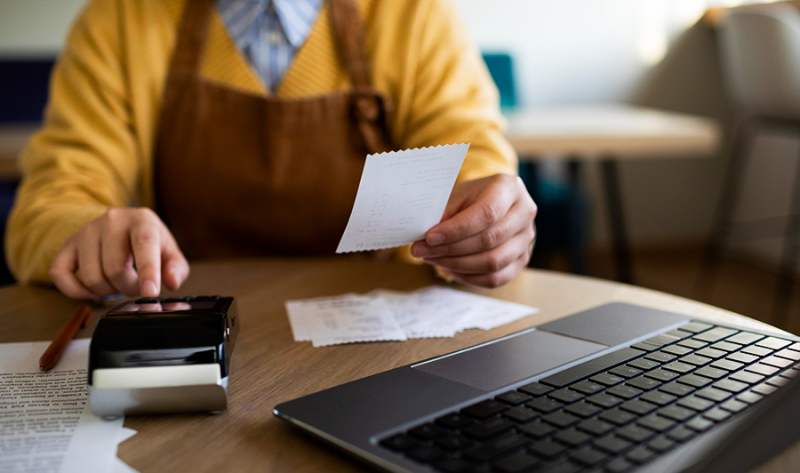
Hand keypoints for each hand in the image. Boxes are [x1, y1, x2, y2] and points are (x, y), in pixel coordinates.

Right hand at [49, 208, 188, 298]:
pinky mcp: (67, 245)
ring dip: (107, 292)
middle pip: (115, 268)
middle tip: (135, 286)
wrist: (119, 226)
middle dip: (128, 288)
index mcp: (141, 220)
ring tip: (118, 283)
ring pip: (92, 277)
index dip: (148, 271)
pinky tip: (93, 291)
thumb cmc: (147, 242)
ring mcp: (86, 232)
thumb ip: (176, 268)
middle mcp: (111, 221)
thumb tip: (171, 282)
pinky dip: (76, 292)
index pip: (144, 244)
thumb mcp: (169, 251)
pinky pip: (60, 275)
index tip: (150, 292)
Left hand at [411, 174, 535, 287]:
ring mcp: (527, 238)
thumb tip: (423, 240)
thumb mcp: (456, 196)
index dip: (456, 230)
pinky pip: (495, 278)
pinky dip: (468, 277)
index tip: (429, 237)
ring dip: (456, 265)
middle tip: (422, 250)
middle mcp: (525, 212)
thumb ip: (444, 215)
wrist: (488, 202)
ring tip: (432, 258)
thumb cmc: (469, 198)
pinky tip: (449, 268)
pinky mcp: (522, 259)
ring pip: (493, 262)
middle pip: (489, 240)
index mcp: (510, 187)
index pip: (486, 213)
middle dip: (450, 249)